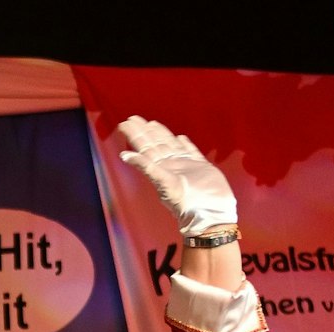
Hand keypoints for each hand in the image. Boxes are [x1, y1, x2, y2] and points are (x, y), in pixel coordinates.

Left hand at [116, 117, 235, 235]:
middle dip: (144, 131)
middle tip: (133, 118)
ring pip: (171, 144)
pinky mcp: (201, 167)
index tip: (125, 123)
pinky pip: (191, 151)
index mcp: (160, 167)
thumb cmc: (186, 201)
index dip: (135, 135)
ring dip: (161, 134)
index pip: (144, 147)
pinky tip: (180, 137)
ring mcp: (186, 165)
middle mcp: (171, 165)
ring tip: (152, 124)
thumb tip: (124, 155)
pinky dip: (185, 144)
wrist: (210, 212)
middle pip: (155, 143)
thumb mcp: (163, 182)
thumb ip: (145, 166)